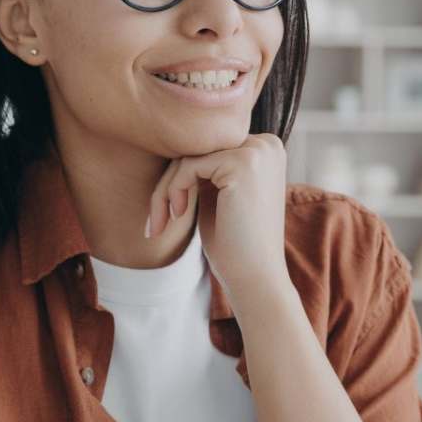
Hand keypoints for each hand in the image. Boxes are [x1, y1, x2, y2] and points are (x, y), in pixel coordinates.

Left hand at [145, 133, 289, 308]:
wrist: (256, 278)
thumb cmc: (234, 244)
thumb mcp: (217, 195)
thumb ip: (204, 168)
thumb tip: (169, 143)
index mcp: (264, 149)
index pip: (206, 149)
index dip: (180, 178)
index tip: (164, 212)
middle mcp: (266, 144)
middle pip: (196, 148)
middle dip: (168, 183)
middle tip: (155, 222)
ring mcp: (257, 151)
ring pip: (188, 156)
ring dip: (165, 190)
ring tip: (162, 222)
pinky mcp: (243, 162)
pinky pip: (188, 165)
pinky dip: (173, 190)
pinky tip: (179, 215)